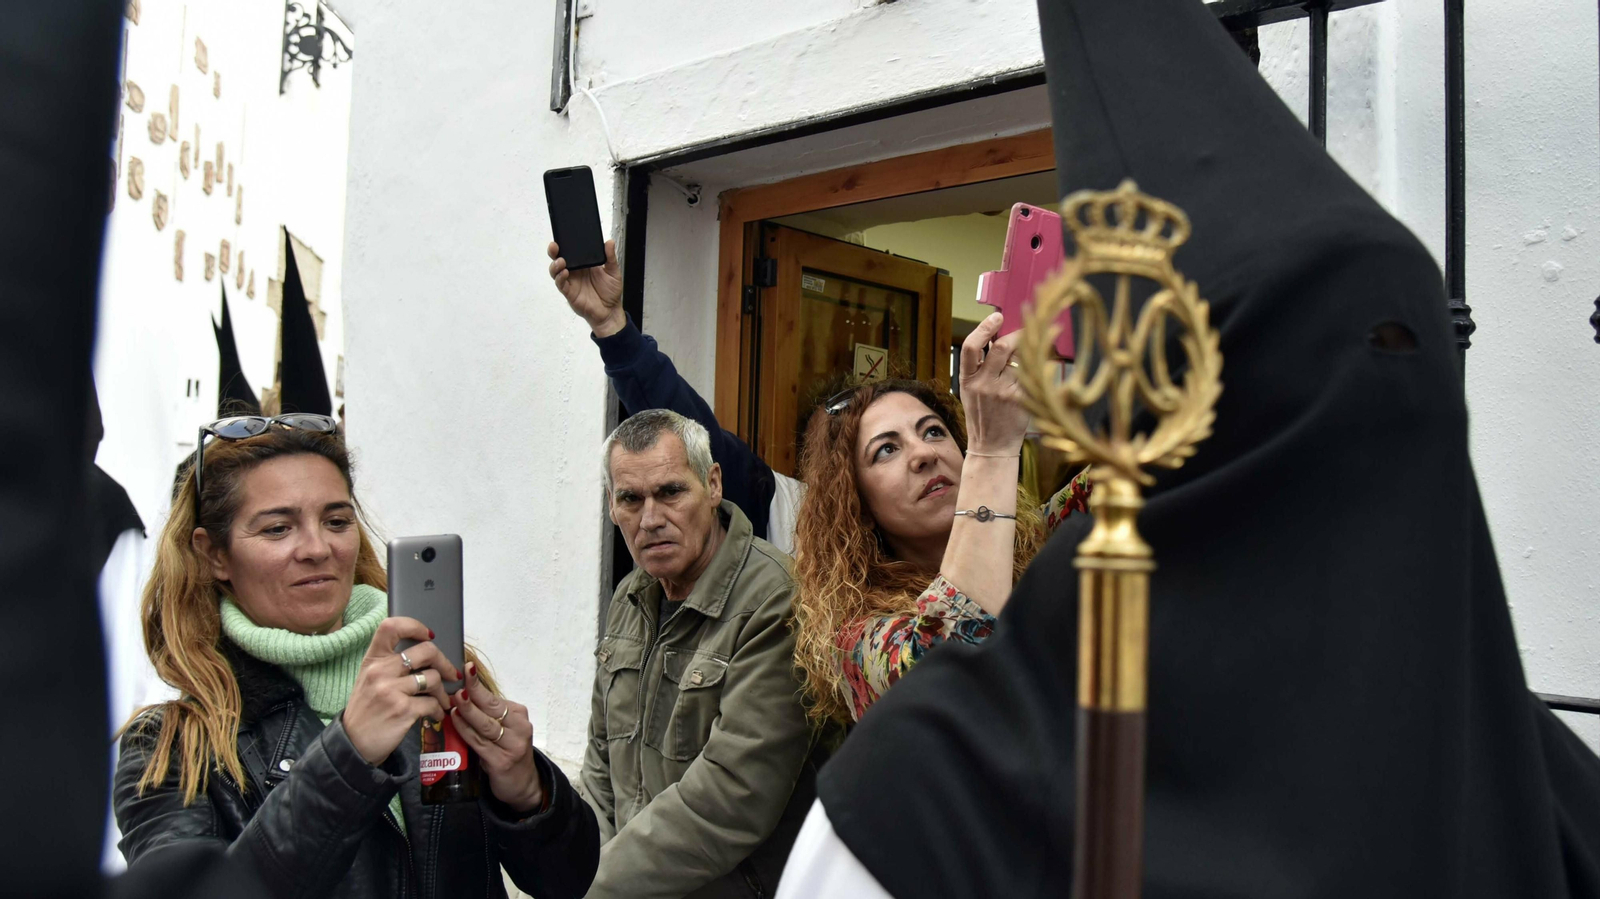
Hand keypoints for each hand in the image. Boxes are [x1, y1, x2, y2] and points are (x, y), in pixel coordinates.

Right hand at [342, 618, 459, 766]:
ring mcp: (391, 690)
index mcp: (372, 660)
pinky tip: (436, 715)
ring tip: (442, 701)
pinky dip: (439, 710)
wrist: (353, 744)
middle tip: (452, 673)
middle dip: (445, 663)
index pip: (390, 627)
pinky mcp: (402, 710)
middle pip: (426, 651)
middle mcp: (380, 672)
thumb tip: (426, 652)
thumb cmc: (367, 710)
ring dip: (443, 692)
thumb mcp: (369, 680)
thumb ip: (390, 664)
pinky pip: (433, 703)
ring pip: (433, 678)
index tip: (429, 635)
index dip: (414, 625)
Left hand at [451, 661, 545, 814]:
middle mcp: (520, 728)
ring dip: (468, 711)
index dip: (479, 685)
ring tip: (454, 700)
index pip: (496, 699)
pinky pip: (480, 743)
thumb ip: (488, 716)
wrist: (523, 785)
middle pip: (493, 709)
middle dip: (474, 694)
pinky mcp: (501, 762)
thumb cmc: (508, 752)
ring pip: (486, 725)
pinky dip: (466, 731)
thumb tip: (459, 697)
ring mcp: (512, 746)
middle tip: (459, 682)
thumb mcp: (504, 730)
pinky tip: (455, 721)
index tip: (467, 669)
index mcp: (519, 716)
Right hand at [547, 239, 623, 336]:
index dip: (564, 244)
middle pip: (559, 259)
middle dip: (554, 252)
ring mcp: (571, 281)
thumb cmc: (610, 292)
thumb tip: (609, 242)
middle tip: (554, 246)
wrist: (610, 311)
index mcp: (583, 264)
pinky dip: (560, 278)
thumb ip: (610, 257)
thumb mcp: (613, 272)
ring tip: (561, 260)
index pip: (570, 251)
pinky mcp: (569, 292)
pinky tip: (565, 273)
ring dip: (555, 265)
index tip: (562, 236)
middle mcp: (574, 271)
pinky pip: (561, 284)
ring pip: (556, 271)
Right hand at [958, 312, 1029, 455]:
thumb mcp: (971, 391)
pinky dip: (1042, 368)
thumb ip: (980, 368)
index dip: (984, 328)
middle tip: (1026, 331)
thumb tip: (996, 340)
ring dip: (1032, 350)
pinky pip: (1033, 377)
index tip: (997, 317)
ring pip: (1020, 361)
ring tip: (1039, 346)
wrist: (991, 447)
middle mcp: (982, 384)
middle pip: (1000, 348)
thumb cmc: (983, 416)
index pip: (971, 347)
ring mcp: (1001, 393)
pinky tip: (1048, 364)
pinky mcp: (1019, 401)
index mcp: (967, 379)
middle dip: (1016, 335)